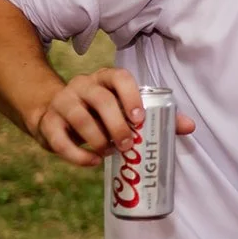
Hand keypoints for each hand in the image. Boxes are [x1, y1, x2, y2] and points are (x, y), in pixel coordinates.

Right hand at [29, 68, 195, 167]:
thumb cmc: (100, 113)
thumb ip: (155, 116)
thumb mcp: (123, 109)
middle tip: (128, 144)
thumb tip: (190, 126)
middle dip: (116, 124)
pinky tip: (93, 162)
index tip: (139, 118)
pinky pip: (59, 139)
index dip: (130, 95)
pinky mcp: (47, 122)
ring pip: (79, 117)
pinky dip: (78, 154)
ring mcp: (62, 102)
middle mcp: (82, 85)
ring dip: (97, 139)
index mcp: (105, 78)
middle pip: (100, 99)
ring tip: (110, 152)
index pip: (119, 77)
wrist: (54, 114)